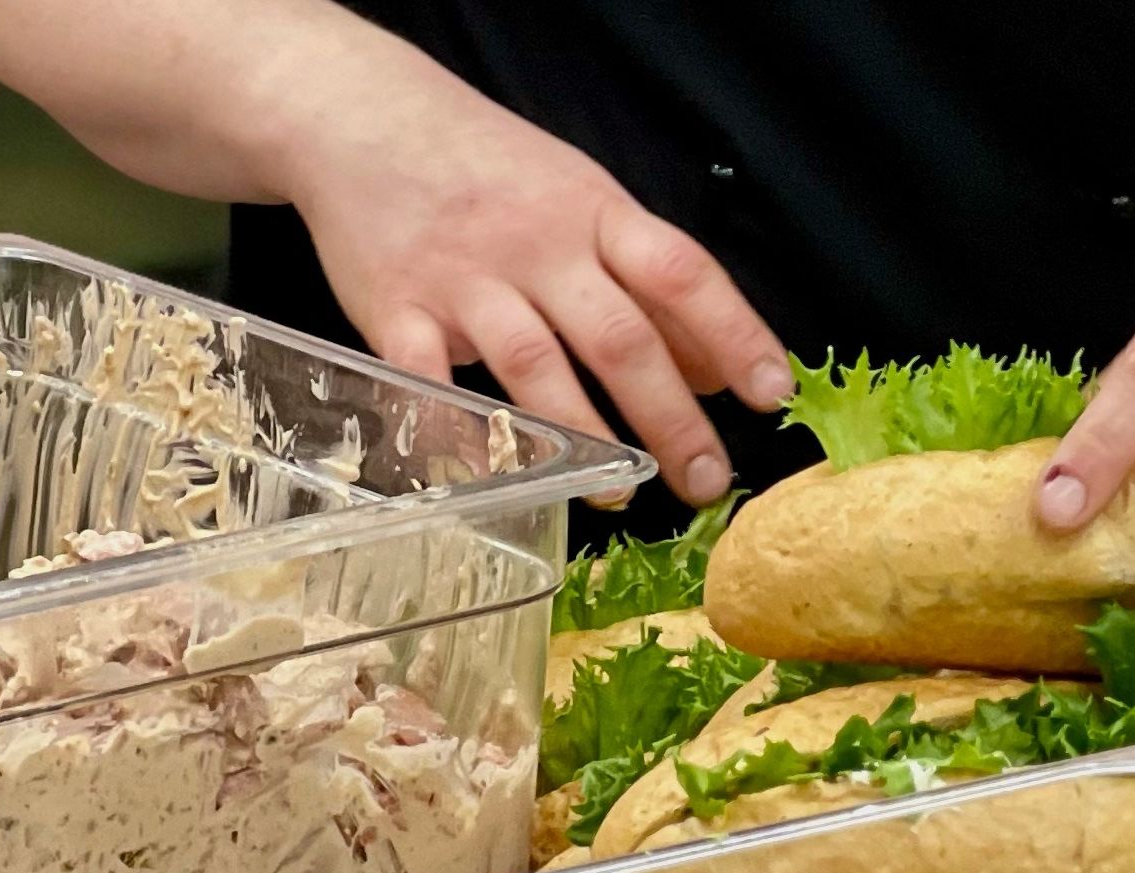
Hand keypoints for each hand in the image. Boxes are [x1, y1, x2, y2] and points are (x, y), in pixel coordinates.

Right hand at [279, 82, 790, 505]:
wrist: (362, 117)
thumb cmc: (491, 169)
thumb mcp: (585, 203)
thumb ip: (646, 284)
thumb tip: (714, 372)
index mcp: (596, 214)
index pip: (682, 275)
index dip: (734, 334)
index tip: (772, 394)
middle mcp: (537, 246)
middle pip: (619, 338)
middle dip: (670, 419)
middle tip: (706, 481)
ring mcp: (464, 280)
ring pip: (535, 366)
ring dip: (584, 439)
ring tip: (621, 493)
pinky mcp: (395, 309)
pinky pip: (429, 382)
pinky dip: (460, 435)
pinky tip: (495, 479)